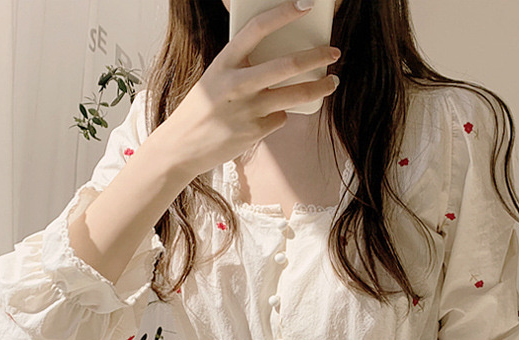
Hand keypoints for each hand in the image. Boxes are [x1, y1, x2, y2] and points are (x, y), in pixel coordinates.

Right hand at [161, 0, 340, 177]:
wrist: (184, 146)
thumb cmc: (204, 108)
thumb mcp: (217, 78)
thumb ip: (243, 67)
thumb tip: (283, 62)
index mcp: (225, 61)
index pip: (258, 28)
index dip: (284, 13)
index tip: (305, 5)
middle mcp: (237, 83)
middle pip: (288, 65)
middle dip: (317, 56)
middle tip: (334, 52)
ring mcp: (248, 109)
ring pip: (296, 95)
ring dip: (319, 87)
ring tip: (331, 82)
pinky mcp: (256, 131)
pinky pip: (281, 118)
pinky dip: (280, 115)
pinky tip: (268, 117)